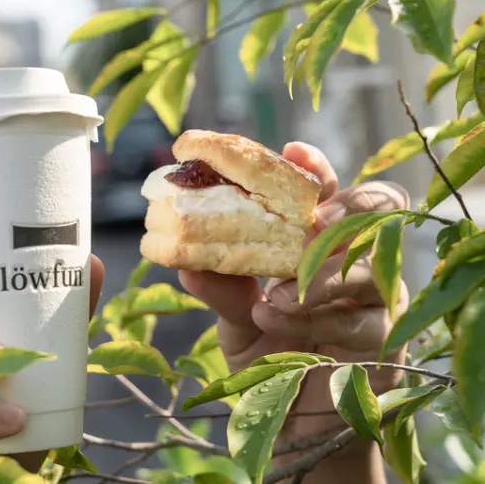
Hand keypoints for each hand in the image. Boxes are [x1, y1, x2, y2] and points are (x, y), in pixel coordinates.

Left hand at [179, 142, 408, 482]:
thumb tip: (186, 263)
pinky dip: (320, 316)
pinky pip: (368, 319)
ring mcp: (379, 300)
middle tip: (308, 224)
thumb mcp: (235, 319)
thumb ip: (220, 288)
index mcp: (320, 243)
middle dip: (340, 209)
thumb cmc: (268, 361)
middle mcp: (356, 261)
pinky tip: (279, 319)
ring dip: (321, 275)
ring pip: (372, 265)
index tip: (291, 151)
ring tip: (274, 297)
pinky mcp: (388, 341)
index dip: (314, 168)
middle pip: (373, 211)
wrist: (290, 425)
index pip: (328, 192)